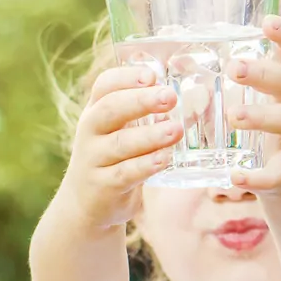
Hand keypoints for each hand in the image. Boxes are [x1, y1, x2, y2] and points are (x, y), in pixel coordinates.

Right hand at [58, 67, 182, 228]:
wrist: (85, 205)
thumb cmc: (112, 160)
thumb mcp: (120, 132)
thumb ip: (146, 115)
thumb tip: (195, 98)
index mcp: (96, 111)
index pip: (104, 86)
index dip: (126, 77)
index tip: (151, 75)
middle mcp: (90, 132)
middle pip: (110, 108)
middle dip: (141, 100)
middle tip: (170, 97)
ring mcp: (93, 160)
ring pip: (120, 143)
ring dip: (150, 135)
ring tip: (175, 130)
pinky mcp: (102, 186)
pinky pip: (125, 173)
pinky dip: (145, 165)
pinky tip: (164, 159)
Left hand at [225, 15, 280, 194]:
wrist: (274, 172)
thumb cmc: (248, 121)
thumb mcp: (233, 95)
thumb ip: (207, 72)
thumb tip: (167, 41)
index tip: (267, 23)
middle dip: (264, 73)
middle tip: (233, 69)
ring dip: (262, 117)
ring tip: (234, 117)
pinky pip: (279, 172)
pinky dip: (258, 176)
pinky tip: (236, 177)